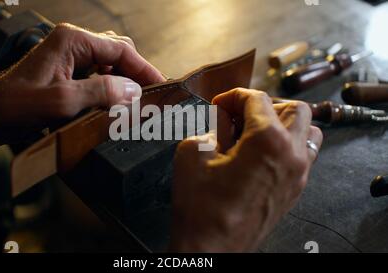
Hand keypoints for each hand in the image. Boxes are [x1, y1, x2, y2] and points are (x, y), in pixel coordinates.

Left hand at [0, 24, 164, 132]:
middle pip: (118, 53)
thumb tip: (134, 91)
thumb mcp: (63, 101)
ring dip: (124, 82)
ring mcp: (70, 57)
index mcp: (72, 41)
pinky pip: (98, 75)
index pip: (121, 50)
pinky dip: (111, 88)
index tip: (161, 87)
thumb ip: (102, 92)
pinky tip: (115, 104)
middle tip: (151, 97)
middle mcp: (73, 43)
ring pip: (110, 64)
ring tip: (136, 103)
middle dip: (137, 74)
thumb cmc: (16, 106)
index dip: (145, 69)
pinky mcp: (67, 72)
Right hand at [169, 88, 322, 251]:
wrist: (212, 248)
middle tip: (239, 115)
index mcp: (267, 140)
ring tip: (256, 131)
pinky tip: (262, 153)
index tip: (219, 105)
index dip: (233, 96)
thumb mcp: (194, 153)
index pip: (257, 99)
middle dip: (264, 104)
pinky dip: (288, 143)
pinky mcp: (295, 189)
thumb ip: (211, 126)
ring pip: (307, 130)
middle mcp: (291, 154)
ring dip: (284, 122)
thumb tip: (222, 118)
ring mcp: (298, 174)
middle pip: (293, 108)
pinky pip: (304, 154)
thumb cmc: (201, 206)